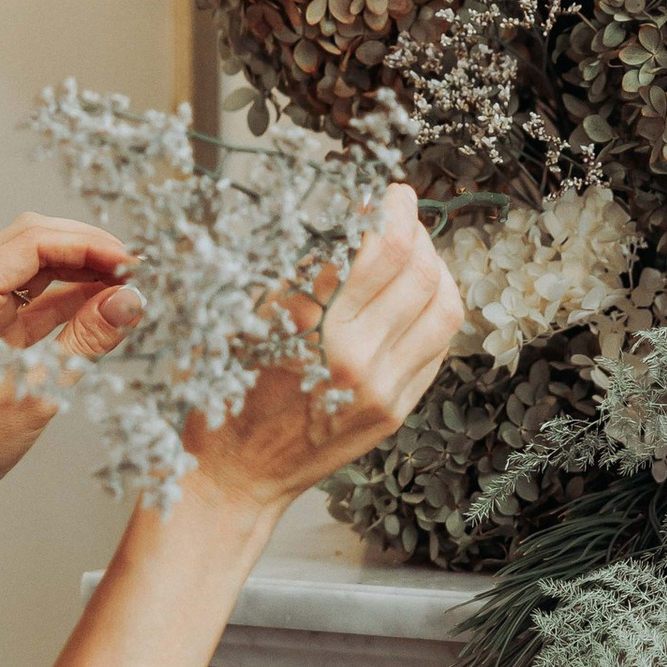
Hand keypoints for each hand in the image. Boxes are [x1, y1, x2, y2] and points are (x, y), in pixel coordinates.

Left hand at [0, 216, 145, 551]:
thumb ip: (86, 339)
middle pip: (32, 243)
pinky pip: (29, 299)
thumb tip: (129, 301)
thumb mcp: (38, 391)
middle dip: (85, 250)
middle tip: (131, 270)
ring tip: (123, 286)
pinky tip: (99, 306)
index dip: (88, 245)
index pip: (34, 243)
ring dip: (78, 272)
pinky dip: (64, 299)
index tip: (129, 262)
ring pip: (32, 267)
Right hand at [187, 185, 461, 520]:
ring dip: (437, 268)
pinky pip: (437, 348)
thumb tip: (340, 220)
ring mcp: (384, 390)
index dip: (391, 212)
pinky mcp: (396, 411)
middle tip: (403, 212)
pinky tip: (415, 297)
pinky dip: (434, 311)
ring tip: (416, 251)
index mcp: (314, 330)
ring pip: (442, 309)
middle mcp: (358, 360)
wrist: (236, 474)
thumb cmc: (224, 394)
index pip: (379, 251)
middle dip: (418, 229)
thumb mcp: (244, 320)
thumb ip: (294, 273)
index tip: (388, 193)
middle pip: (419, 272)